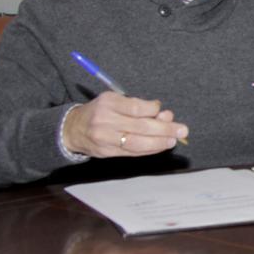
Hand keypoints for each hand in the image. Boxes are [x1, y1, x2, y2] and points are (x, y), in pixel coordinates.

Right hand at [62, 93, 186, 158]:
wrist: (72, 129)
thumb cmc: (101, 111)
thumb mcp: (115, 101)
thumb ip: (138, 107)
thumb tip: (164, 114)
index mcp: (108, 103)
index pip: (136, 108)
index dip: (154, 110)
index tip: (163, 111)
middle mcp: (105, 120)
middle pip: (140, 127)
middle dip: (165, 129)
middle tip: (182, 130)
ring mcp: (105, 138)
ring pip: (137, 142)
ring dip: (159, 142)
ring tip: (173, 140)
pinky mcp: (106, 152)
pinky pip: (132, 152)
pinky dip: (149, 150)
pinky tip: (160, 146)